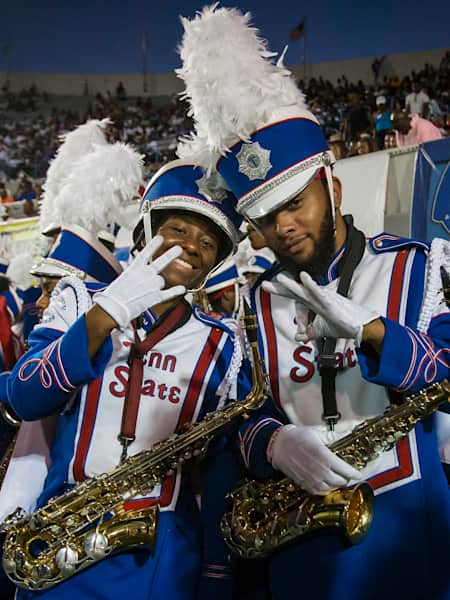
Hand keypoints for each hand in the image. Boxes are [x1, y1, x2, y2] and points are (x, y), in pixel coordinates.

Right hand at [93, 236, 185, 329]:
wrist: (115, 307)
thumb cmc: (115, 295)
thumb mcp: (121, 278)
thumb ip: (130, 272)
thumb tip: (130, 269)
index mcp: (135, 268)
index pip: (146, 252)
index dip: (154, 244)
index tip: (160, 238)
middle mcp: (146, 274)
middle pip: (162, 262)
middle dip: (171, 254)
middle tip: (178, 249)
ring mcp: (152, 284)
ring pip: (162, 281)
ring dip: (158, 285)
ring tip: (148, 291)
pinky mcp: (156, 296)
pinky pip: (170, 292)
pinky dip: (176, 291)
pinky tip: (182, 289)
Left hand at [263, 271, 378, 344]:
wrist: (358, 327)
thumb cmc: (342, 324)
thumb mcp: (320, 330)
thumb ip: (308, 332)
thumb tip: (297, 337)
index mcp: (312, 303)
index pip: (292, 295)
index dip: (279, 291)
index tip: (266, 286)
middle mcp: (315, 298)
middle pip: (294, 291)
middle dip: (279, 288)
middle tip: (264, 284)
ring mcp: (323, 299)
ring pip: (304, 291)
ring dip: (291, 285)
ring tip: (279, 278)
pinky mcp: (331, 302)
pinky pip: (319, 293)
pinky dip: (311, 285)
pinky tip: (303, 278)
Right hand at [269, 424, 360, 494]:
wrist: (278, 444)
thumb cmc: (296, 437)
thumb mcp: (316, 433)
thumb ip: (331, 437)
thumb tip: (344, 434)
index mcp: (324, 456)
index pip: (345, 469)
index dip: (354, 473)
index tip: (358, 473)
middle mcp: (319, 470)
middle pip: (340, 481)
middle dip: (346, 478)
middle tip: (348, 475)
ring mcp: (311, 478)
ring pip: (330, 488)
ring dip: (336, 485)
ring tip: (339, 480)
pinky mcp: (303, 483)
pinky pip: (318, 491)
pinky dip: (325, 490)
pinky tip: (327, 485)